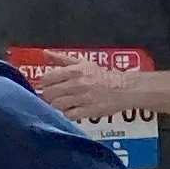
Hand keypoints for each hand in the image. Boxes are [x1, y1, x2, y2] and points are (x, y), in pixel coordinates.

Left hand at [25, 56, 143, 120]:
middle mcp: (77, 84)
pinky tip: (74, 109)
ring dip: (59, 105)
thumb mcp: (82, 63)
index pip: (47, 79)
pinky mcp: (89, 111)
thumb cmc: (102, 76)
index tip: (50, 85)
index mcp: (74, 71)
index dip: (46, 83)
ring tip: (67, 102)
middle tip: (57, 95)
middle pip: (49, 94)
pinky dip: (69, 113)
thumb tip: (46, 54)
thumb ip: (61, 59)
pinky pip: (69, 115)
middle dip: (51, 95)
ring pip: (57, 105)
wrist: (123, 88)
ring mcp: (83, 99)